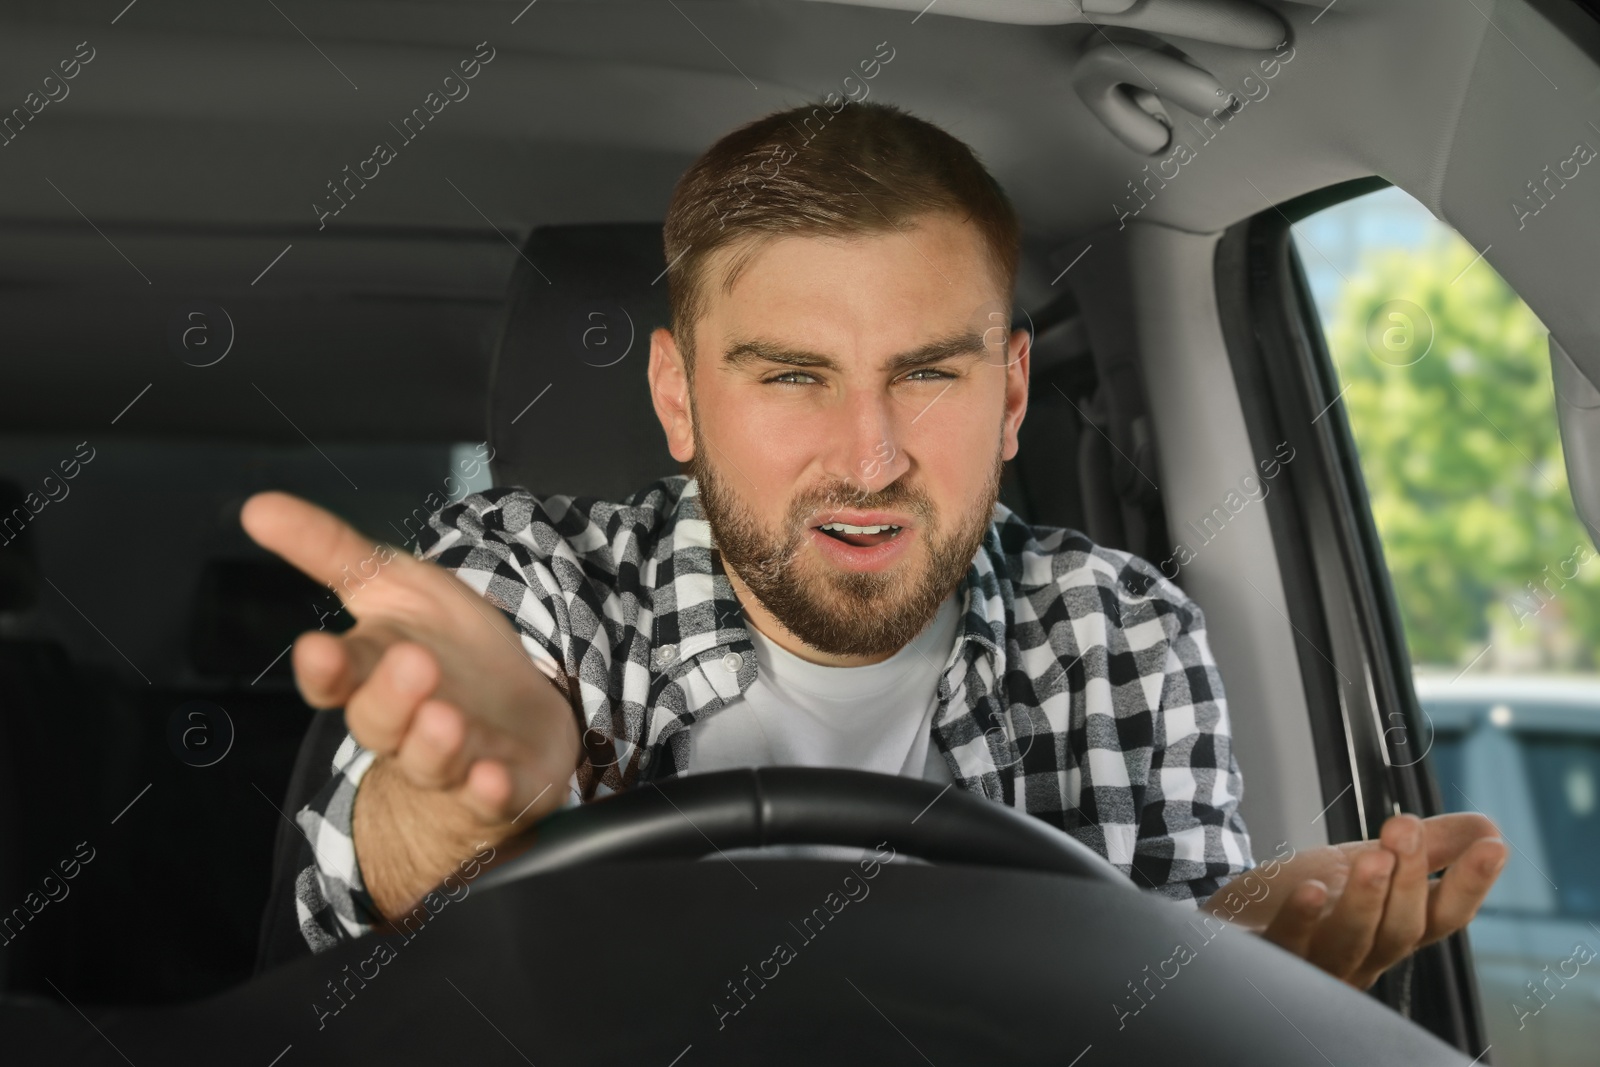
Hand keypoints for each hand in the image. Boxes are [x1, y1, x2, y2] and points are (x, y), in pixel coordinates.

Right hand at [240, 491, 579, 916]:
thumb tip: (257, 507)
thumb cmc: (448, 647)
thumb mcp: (393, 584)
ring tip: (447, 719)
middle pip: (380, 721)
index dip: (326, 668)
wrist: (518, 712)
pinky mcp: (502, 786)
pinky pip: (492, 797)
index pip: (336, 677)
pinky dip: (490, 790)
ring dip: (436, 743)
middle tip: (414, 664)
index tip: (317, 649)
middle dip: (391, 696)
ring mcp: (454, 759)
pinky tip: (492, 777)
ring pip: (432, 761)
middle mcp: (405, 724)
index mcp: (371, 672)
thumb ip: (330, 549)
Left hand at [1202, 812, 1508, 988]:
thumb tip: (1487, 828)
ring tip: (1375, 855)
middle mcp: (1359, 958)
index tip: (1495, 846)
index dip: (1470, 886)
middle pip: (1398, 931)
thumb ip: (1423, 850)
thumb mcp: (1363, 863)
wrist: (1230, 916)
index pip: (1441, 918)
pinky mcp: (1264, 955)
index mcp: (1389, 933)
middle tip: (1406, 827)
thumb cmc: (1302, 896)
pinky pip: (1287, 948)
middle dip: (1408, 878)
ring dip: (1367, 900)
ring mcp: (1312, 963)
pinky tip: (1312, 889)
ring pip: (1350, 944)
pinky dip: (1301, 921)